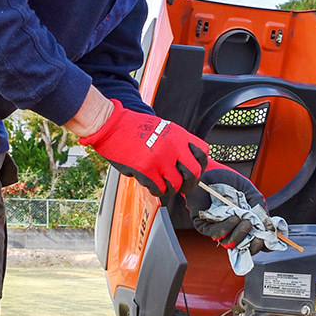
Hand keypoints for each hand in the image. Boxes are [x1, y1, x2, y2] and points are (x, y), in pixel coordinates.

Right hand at [79, 99, 207, 196]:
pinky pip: (159, 189)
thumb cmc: (133, 126)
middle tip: (182, 184)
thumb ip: (176, 142)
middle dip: (189, 182)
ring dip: (171, 188)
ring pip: (176, 185)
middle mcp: (172, 147)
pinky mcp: (146, 170)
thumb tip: (187, 160)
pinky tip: (151, 184)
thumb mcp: (162, 127)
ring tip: (163, 184)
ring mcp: (160, 159)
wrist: (112, 125)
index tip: (194, 170)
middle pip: (194, 173)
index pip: (202, 153)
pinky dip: (156, 190)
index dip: (200, 165)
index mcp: (178, 135)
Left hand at [185, 160, 267, 250]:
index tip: (267, 240)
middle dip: (253, 244)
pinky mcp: (203, 224)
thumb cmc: (230, 182)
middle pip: (242, 247)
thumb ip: (260, 208)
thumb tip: (269, 226)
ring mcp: (217, 227)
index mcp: (243, 223)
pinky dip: (227, 227)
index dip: (261, 245)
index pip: (254, 241)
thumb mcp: (251, 193)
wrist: (212, 171)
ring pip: (229, 242)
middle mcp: (230, 228)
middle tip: (258, 234)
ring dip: (240, 234)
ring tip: (246, 221)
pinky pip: (215, 232)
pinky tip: (233, 218)